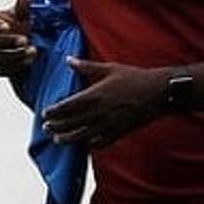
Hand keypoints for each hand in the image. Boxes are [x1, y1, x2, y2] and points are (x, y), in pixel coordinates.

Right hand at [0, 0, 35, 78]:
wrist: (19, 45)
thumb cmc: (17, 26)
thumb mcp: (20, 16)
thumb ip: (22, 8)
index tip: (6, 26)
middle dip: (7, 41)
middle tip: (25, 39)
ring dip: (15, 55)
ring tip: (32, 50)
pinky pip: (3, 69)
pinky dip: (17, 65)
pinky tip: (30, 60)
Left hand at [41, 59, 170, 147]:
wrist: (159, 92)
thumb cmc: (134, 77)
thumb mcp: (109, 68)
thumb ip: (86, 66)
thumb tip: (68, 60)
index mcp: (94, 95)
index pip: (67, 107)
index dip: (54, 112)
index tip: (45, 114)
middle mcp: (99, 112)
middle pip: (71, 123)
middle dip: (56, 127)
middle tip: (46, 128)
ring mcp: (109, 124)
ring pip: (82, 136)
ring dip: (67, 138)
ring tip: (57, 140)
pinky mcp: (119, 132)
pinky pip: (101, 142)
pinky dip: (89, 144)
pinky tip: (83, 143)